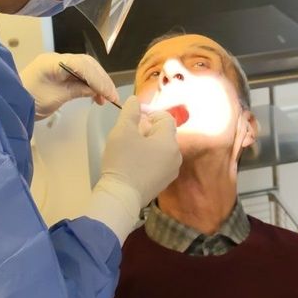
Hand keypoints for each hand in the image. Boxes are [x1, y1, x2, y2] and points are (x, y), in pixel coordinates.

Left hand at [19, 52, 119, 119]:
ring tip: (105, 99)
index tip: (109, 95)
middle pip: (87, 64)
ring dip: (97, 82)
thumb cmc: (29, 101)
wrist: (8, 102)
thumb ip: (76, 91)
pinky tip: (95, 96)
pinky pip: (79, 74)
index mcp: (54, 62)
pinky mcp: (58, 73)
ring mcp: (58, 65)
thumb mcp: (54, 99)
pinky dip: (89, 83)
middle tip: (112, 97)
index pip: (83, 65)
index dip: (99, 79)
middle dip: (101, 80)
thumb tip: (96, 91)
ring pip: (85, 68)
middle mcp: (57, 59)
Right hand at [84, 98, 182, 240]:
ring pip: (161, 149)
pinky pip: (158, 163)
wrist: (121, 196)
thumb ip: (130, 112)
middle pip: (163, 133)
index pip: (165, 117)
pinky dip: (148, 159)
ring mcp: (171, 171)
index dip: (149, 113)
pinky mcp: (163, 183)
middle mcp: (176, 155)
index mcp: (169, 141)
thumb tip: (136, 100)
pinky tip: (133, 165)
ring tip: (129, 150)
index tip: (132, 119)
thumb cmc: (123, 160)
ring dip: (147, 145)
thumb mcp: (123, 131)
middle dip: (146, 130)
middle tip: (128, 135)